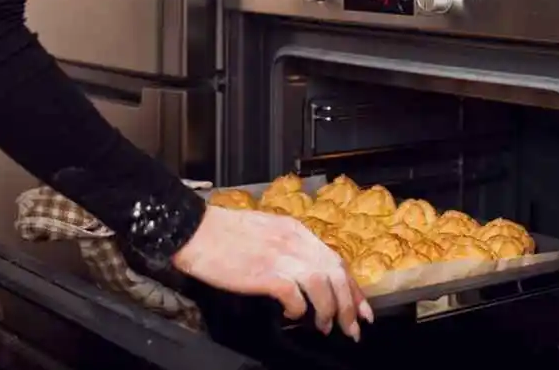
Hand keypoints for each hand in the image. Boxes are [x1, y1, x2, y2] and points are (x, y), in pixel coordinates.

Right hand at [172, 206, 374, 339]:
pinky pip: (295, 297)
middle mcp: (295, 242)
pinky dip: (298, 310)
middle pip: (335, 274)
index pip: (335, 260)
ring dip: (329, 311)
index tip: (361, 308)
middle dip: (349, 305)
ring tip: (324, 326)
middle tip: (353, 328)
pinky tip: (292, 315)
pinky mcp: (267, 275)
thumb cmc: (225, 233)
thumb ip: (290, 247)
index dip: (352, 287)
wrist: (197, 231)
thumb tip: (307, 273)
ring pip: (322, 286)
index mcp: (296, 231)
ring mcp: (282, 258)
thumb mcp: (267, 231)